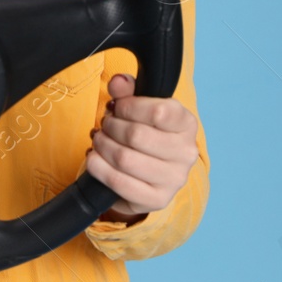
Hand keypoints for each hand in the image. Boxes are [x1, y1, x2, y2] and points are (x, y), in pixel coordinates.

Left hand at [86, 73, 197, 223]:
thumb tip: (118, 82)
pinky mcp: (157, 200)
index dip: (129, 107)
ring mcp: (174, 180)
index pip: (158, 112)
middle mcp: (186, 153)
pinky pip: (119, 183)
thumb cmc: (146, 132)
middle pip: (136, 135)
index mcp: (187, 124)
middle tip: (105, 125)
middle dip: (111, 127)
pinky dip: (99, 168)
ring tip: (99, 140)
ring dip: (102, 146)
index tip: (118, 107)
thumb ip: (129, 91)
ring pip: (125, 159)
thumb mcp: (139, 107)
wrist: (149, 172)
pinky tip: (95, 158)